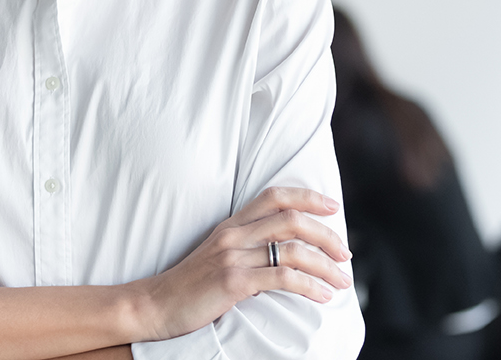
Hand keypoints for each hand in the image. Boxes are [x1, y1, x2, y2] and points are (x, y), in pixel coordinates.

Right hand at [132, 187, 352, 340]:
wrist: (155, 305)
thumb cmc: (189, 285)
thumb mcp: (217, 257)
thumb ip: (247, 249)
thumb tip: (285, 257)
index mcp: (231, 225)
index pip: (274, 196)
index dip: (307, 196)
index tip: (333, 207)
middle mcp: (234, 235)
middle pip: (291, 219)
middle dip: (326, 234)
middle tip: (345, 253)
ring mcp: (233, 257)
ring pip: (293, 249)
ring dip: (325, 265)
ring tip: (342, 281)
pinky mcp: (233, 281)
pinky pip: (282, 278)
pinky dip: (309, 286)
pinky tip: (322, 296)